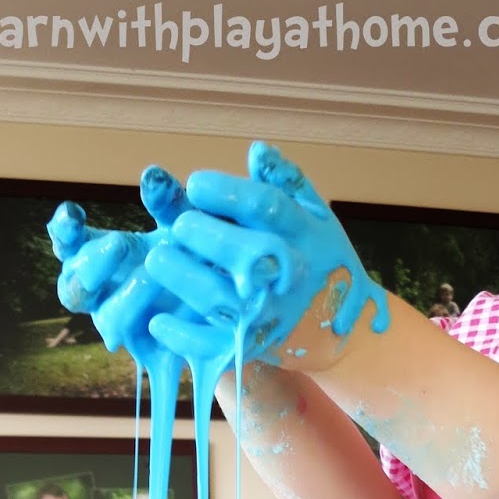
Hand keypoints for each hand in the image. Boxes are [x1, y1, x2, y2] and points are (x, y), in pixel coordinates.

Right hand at [48, 166, 195, 377]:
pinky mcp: (155, 355)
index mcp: (99, 255)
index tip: (73, 215)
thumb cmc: (199, 248)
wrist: (239, 294)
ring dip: (127, 298)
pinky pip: (149, 364)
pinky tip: (172, 341)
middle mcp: (103, 293)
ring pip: (109, 322)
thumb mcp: (189, 220)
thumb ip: (170, 203)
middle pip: (74, 290)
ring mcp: (126, 327)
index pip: (67, 245)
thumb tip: (152, 176)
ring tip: (151, 277)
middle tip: (119, 244)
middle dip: (92, 267)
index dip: (64, 232)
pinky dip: (161, 357)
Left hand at [146, 141, 388, 373]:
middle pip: (244, 253)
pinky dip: (183, 336)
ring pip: (222, 299)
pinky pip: (213, 346)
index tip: (194, 183)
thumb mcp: (314, 217)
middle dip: (204, 236)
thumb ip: (285, 183)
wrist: (342, 332)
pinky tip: (158, 321)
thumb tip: (256, 151)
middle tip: (178, 225)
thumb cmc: (319, 261)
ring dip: (184, 279)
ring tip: (157, 259)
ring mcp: (270, 314)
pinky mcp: (253, 347)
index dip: (228, 194)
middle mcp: (289, 276)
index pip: (267, 207)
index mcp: (304, 234)